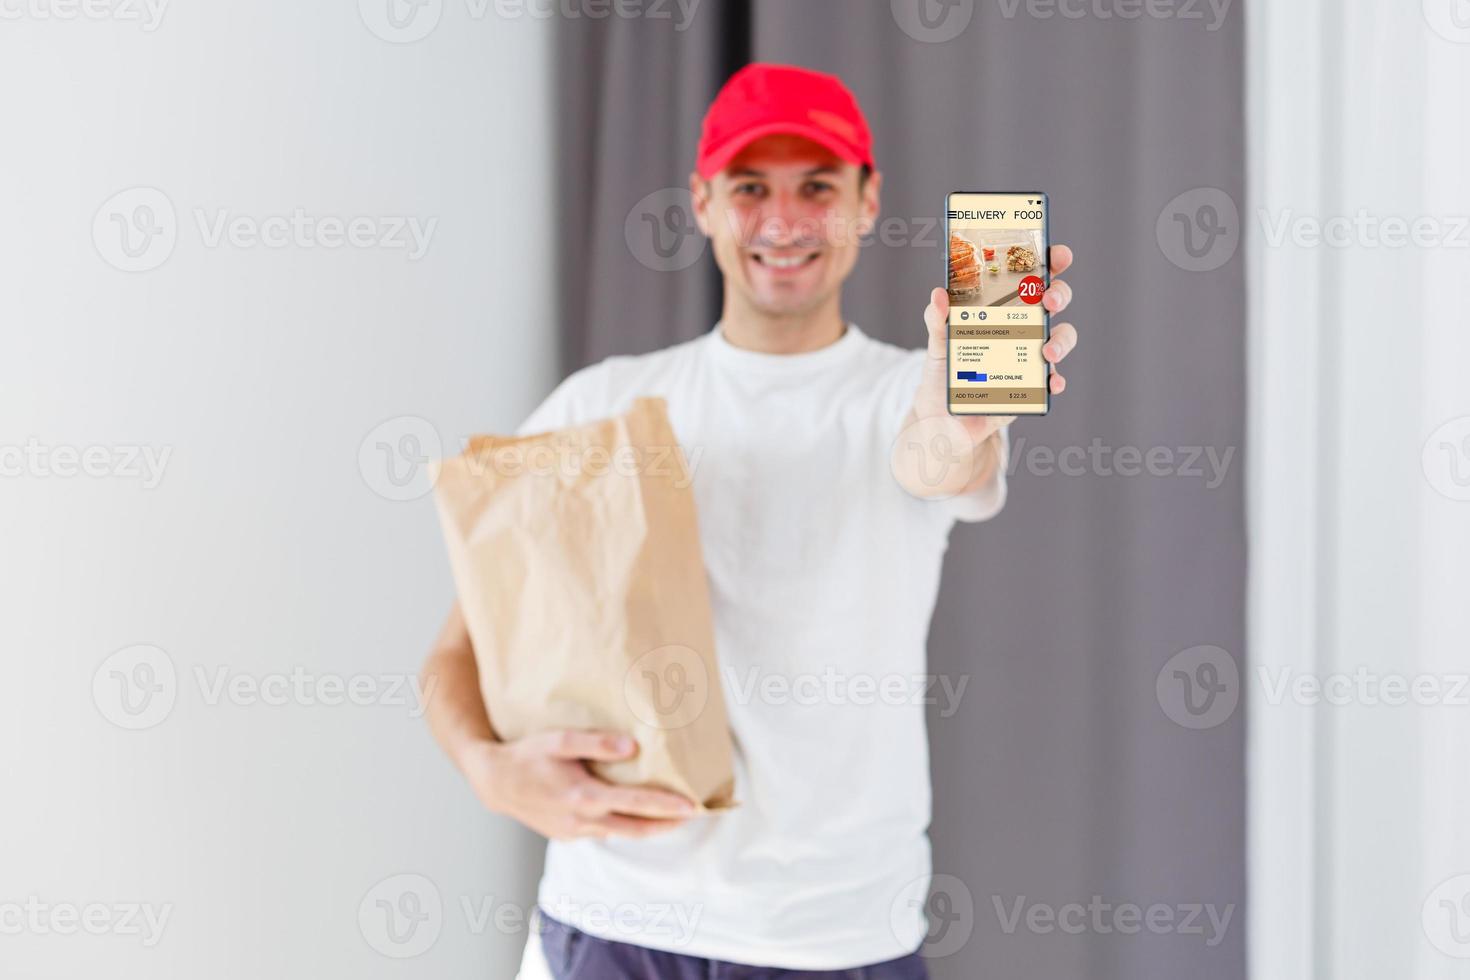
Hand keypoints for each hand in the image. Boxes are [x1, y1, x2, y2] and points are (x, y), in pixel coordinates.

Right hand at [459, 730, 696, 840]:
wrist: (494, 781)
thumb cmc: (528, 755)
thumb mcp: (560, 740)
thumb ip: (597, 742)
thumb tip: (633, 748)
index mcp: (584, 797)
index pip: (636, 804)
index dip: (667, 807)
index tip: (693, 807)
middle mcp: (581, 821)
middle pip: (635, 829)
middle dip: (667, 825)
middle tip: (694, 816)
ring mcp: (573, 832)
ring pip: (619, 833)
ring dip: (645, 826)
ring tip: (669, 815)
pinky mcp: (566, 836)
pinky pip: (601, 832)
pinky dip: (621, 825)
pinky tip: (630, 813)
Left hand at [897, 245, 1077, 496]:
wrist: (942, 418)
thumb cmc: (943, 372)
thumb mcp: (937, 344)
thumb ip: (936, 321)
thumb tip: (937, 295)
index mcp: (1003, 308)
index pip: (1032, 277)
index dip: (1050, 262)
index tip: (1058, 255)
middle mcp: (1023, 327)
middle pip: (1054, 301)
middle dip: (1059, 294)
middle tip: (1049, 299)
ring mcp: (1031, 356)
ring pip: (1061, 338)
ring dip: (1061, 340)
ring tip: (1046, 351)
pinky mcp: (1032, 387)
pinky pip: (1053, 380)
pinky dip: (1056, 380)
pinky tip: (1051, 382)